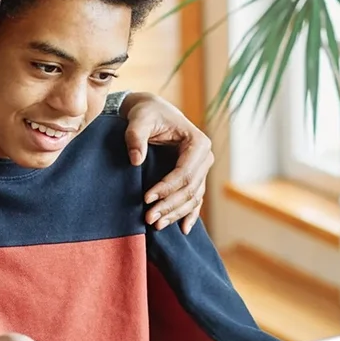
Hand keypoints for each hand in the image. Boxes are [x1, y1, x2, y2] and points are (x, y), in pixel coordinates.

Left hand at [119, 92, 211, 233]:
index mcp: (197, 142)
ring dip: (176, 213)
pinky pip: (195, 199)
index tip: (146, 198)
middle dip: (169, 206)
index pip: (184, 173)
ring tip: (156, 224)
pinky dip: (188, 214)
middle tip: (149, 218)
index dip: (166, 188)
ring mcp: (201, 169)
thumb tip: (135, 160)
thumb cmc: (146, 113)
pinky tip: (182, 229)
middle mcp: (204, 157)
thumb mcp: (138, 119)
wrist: (151, 111)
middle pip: (190, 189)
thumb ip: (135, 137)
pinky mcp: (194, 176)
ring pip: (193, 198)